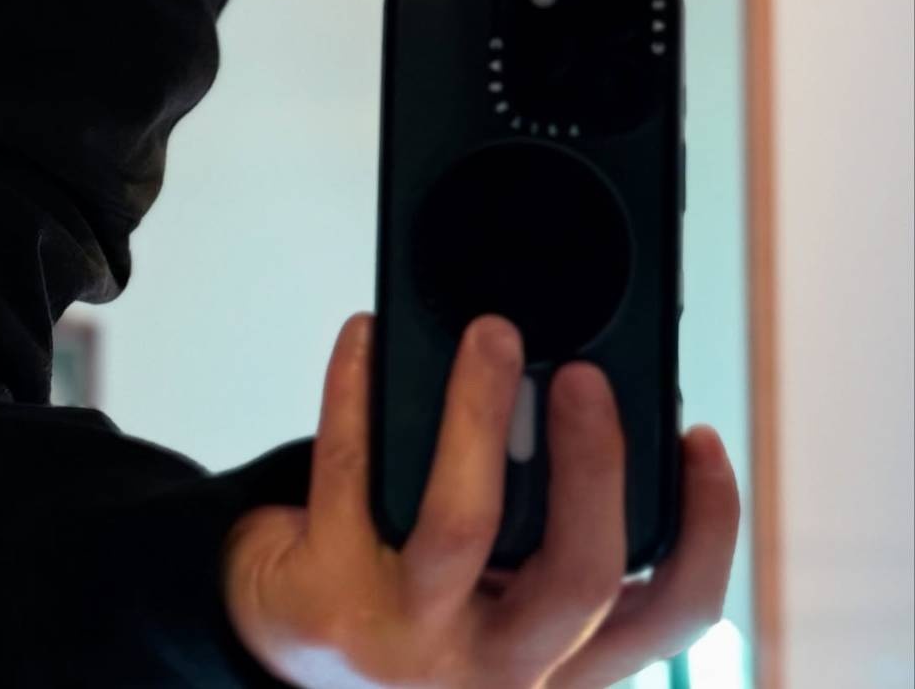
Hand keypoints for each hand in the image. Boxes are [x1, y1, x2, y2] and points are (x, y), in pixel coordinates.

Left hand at [221, 313, 739, 688]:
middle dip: (592, 463)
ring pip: (462, 526)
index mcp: (559, 654)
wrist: (286, 645)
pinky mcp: (327, 607)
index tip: (699, 437)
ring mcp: (410, 645)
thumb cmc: (409, 591)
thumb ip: (546, 522)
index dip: (706, 530)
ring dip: (479, 416)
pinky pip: (349, 478)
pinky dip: (357, 393)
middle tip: (582, 373)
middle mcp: (498, 668)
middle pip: (578, 577)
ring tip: (490, 337)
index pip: (667, 617)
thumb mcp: (498, 586)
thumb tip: (575, 381)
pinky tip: (364, 338)